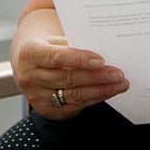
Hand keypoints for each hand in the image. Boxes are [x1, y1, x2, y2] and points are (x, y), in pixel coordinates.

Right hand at [14, 36, 128, 119]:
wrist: (30, 64)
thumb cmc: (50, 47)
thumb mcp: (56, 40)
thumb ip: (74, 45)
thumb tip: (105, 49)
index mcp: (30, 53)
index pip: (55, 57)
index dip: (78, 59)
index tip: (101, 61)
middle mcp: (30, 76)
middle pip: (67, 78)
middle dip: (96, 77)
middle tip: (118, 74)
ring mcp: (37, 96)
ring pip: (73, 94)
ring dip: (100, 90)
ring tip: (120, 84)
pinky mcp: (47, 109)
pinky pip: (76, 105)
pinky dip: (95, 98)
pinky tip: (108, 91)